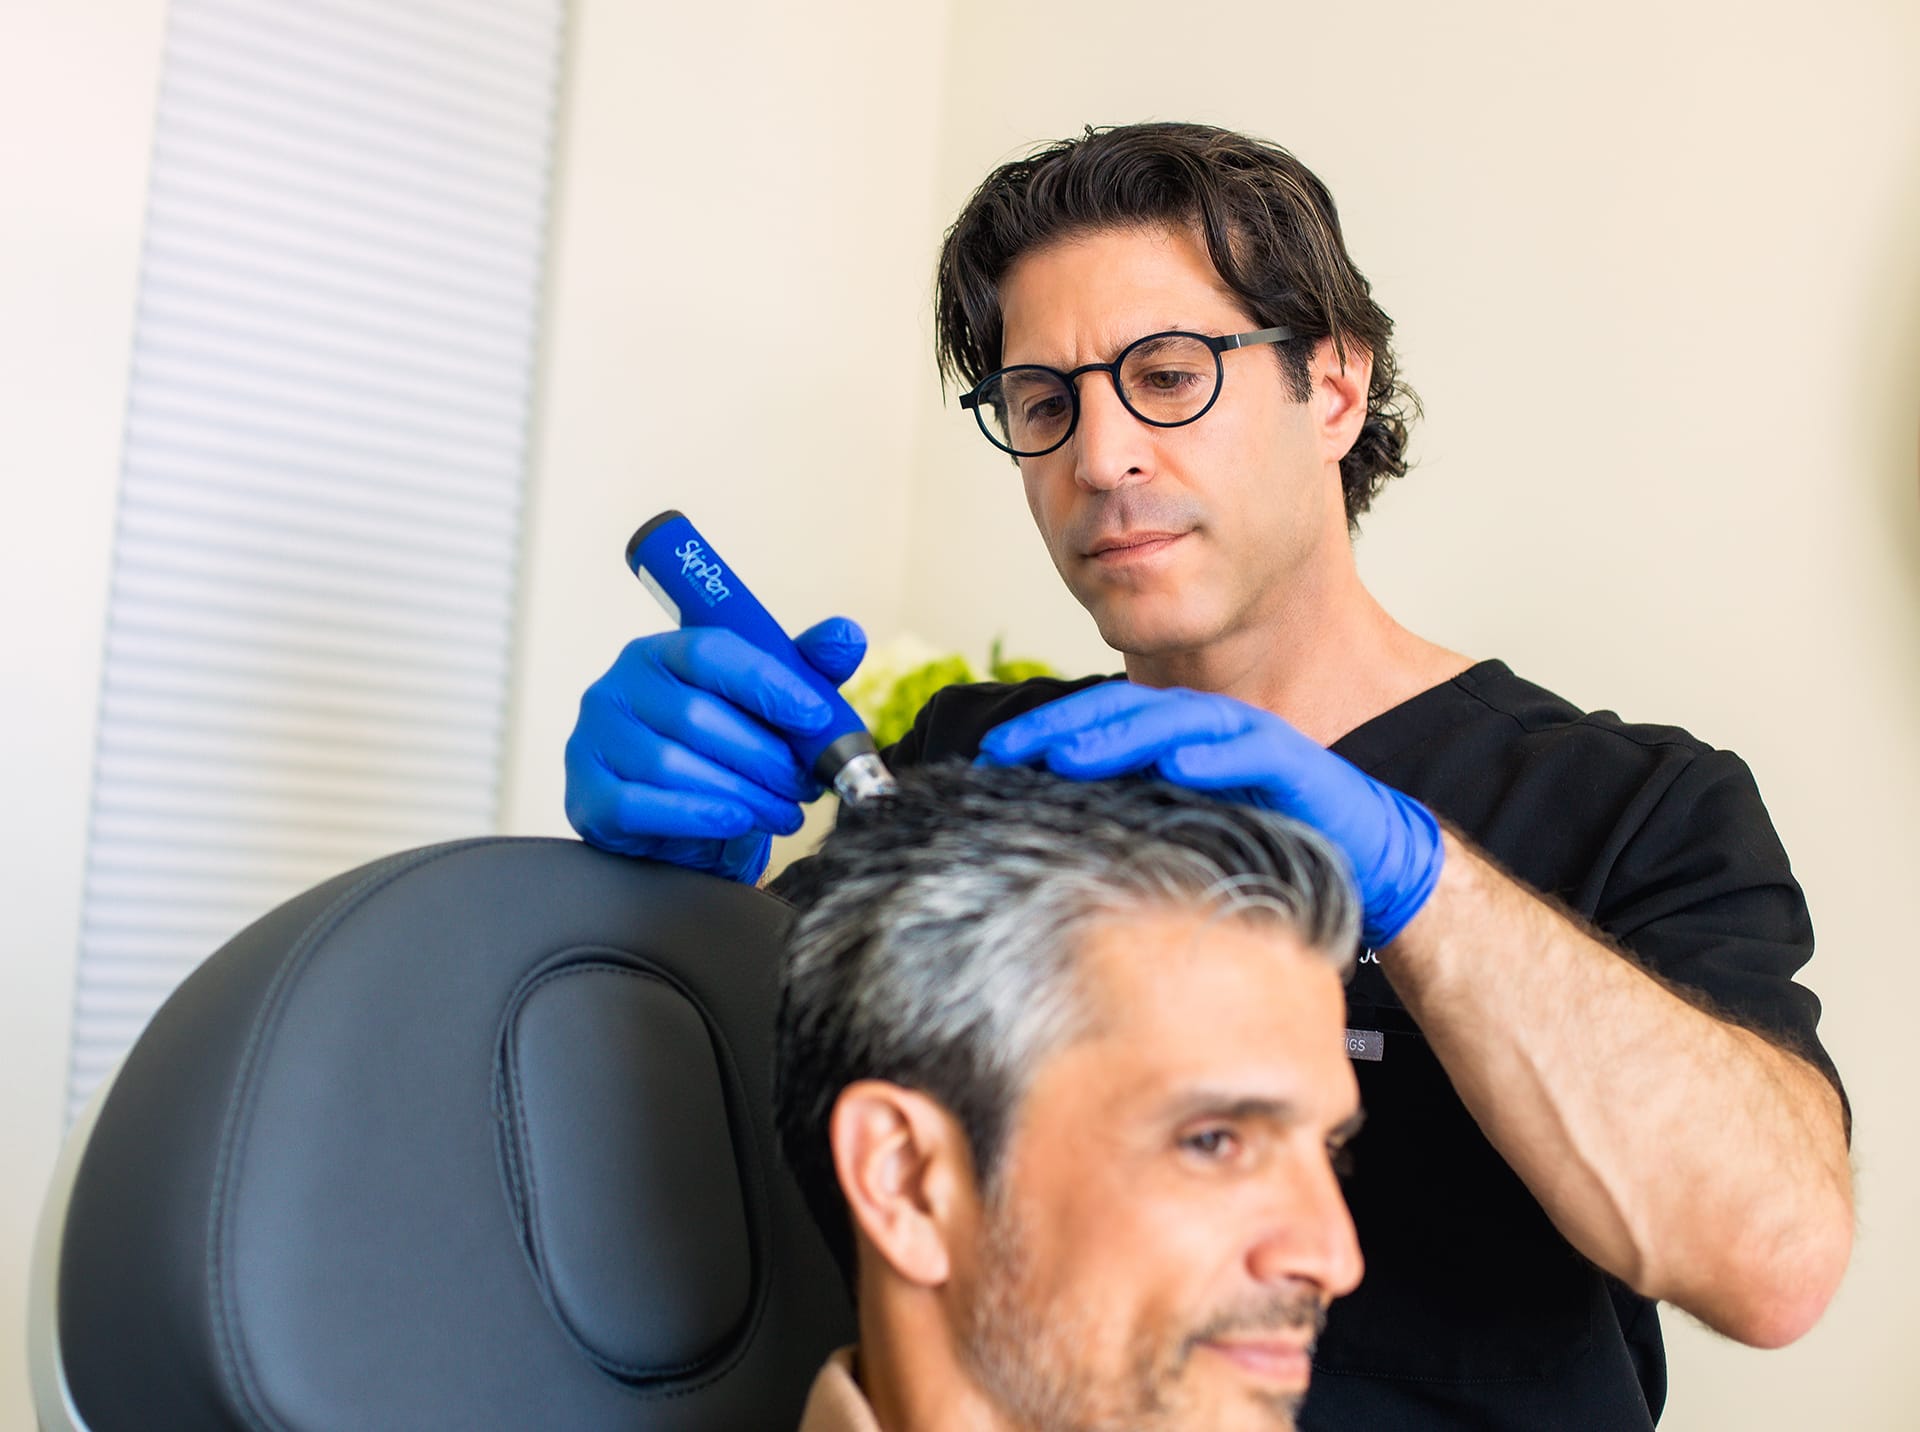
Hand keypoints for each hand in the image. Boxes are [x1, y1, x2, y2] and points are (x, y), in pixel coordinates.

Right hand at [564, 617, 866, 883]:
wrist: (675, 827)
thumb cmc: (722, 753)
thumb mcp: (768, 707)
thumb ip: (804, 670)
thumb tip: (847, 635)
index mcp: (660, 652)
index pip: (712, 651)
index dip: (769, 684)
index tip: (816, 717)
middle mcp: (617, 687)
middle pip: (697, 715)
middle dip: (765, 755)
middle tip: (806, 784)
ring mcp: (593, 740)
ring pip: (674, 764)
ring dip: (742, 793)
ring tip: (784, 812)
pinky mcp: (587, 794)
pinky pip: (640, 804)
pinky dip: (696, 815)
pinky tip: (737, 823)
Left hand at [977, 682, 1443, 947]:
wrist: (1372, 856)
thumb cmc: (1270, 843)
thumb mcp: (1186, 831)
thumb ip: (1135, 819)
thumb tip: (1054, 841)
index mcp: (1176, 742)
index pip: (1098, 724)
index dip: (1044, 733)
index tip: (988, 757)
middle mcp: (1208, 732)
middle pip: (1124, 713)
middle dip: (1062, 728)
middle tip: (1007, 750)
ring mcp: (1251, 742)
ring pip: (1177, 724)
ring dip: (1120, 737)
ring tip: (1069, 755)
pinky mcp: (1297, 765)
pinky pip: (1251, 753)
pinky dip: (1213, 756)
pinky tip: (1177, 766)